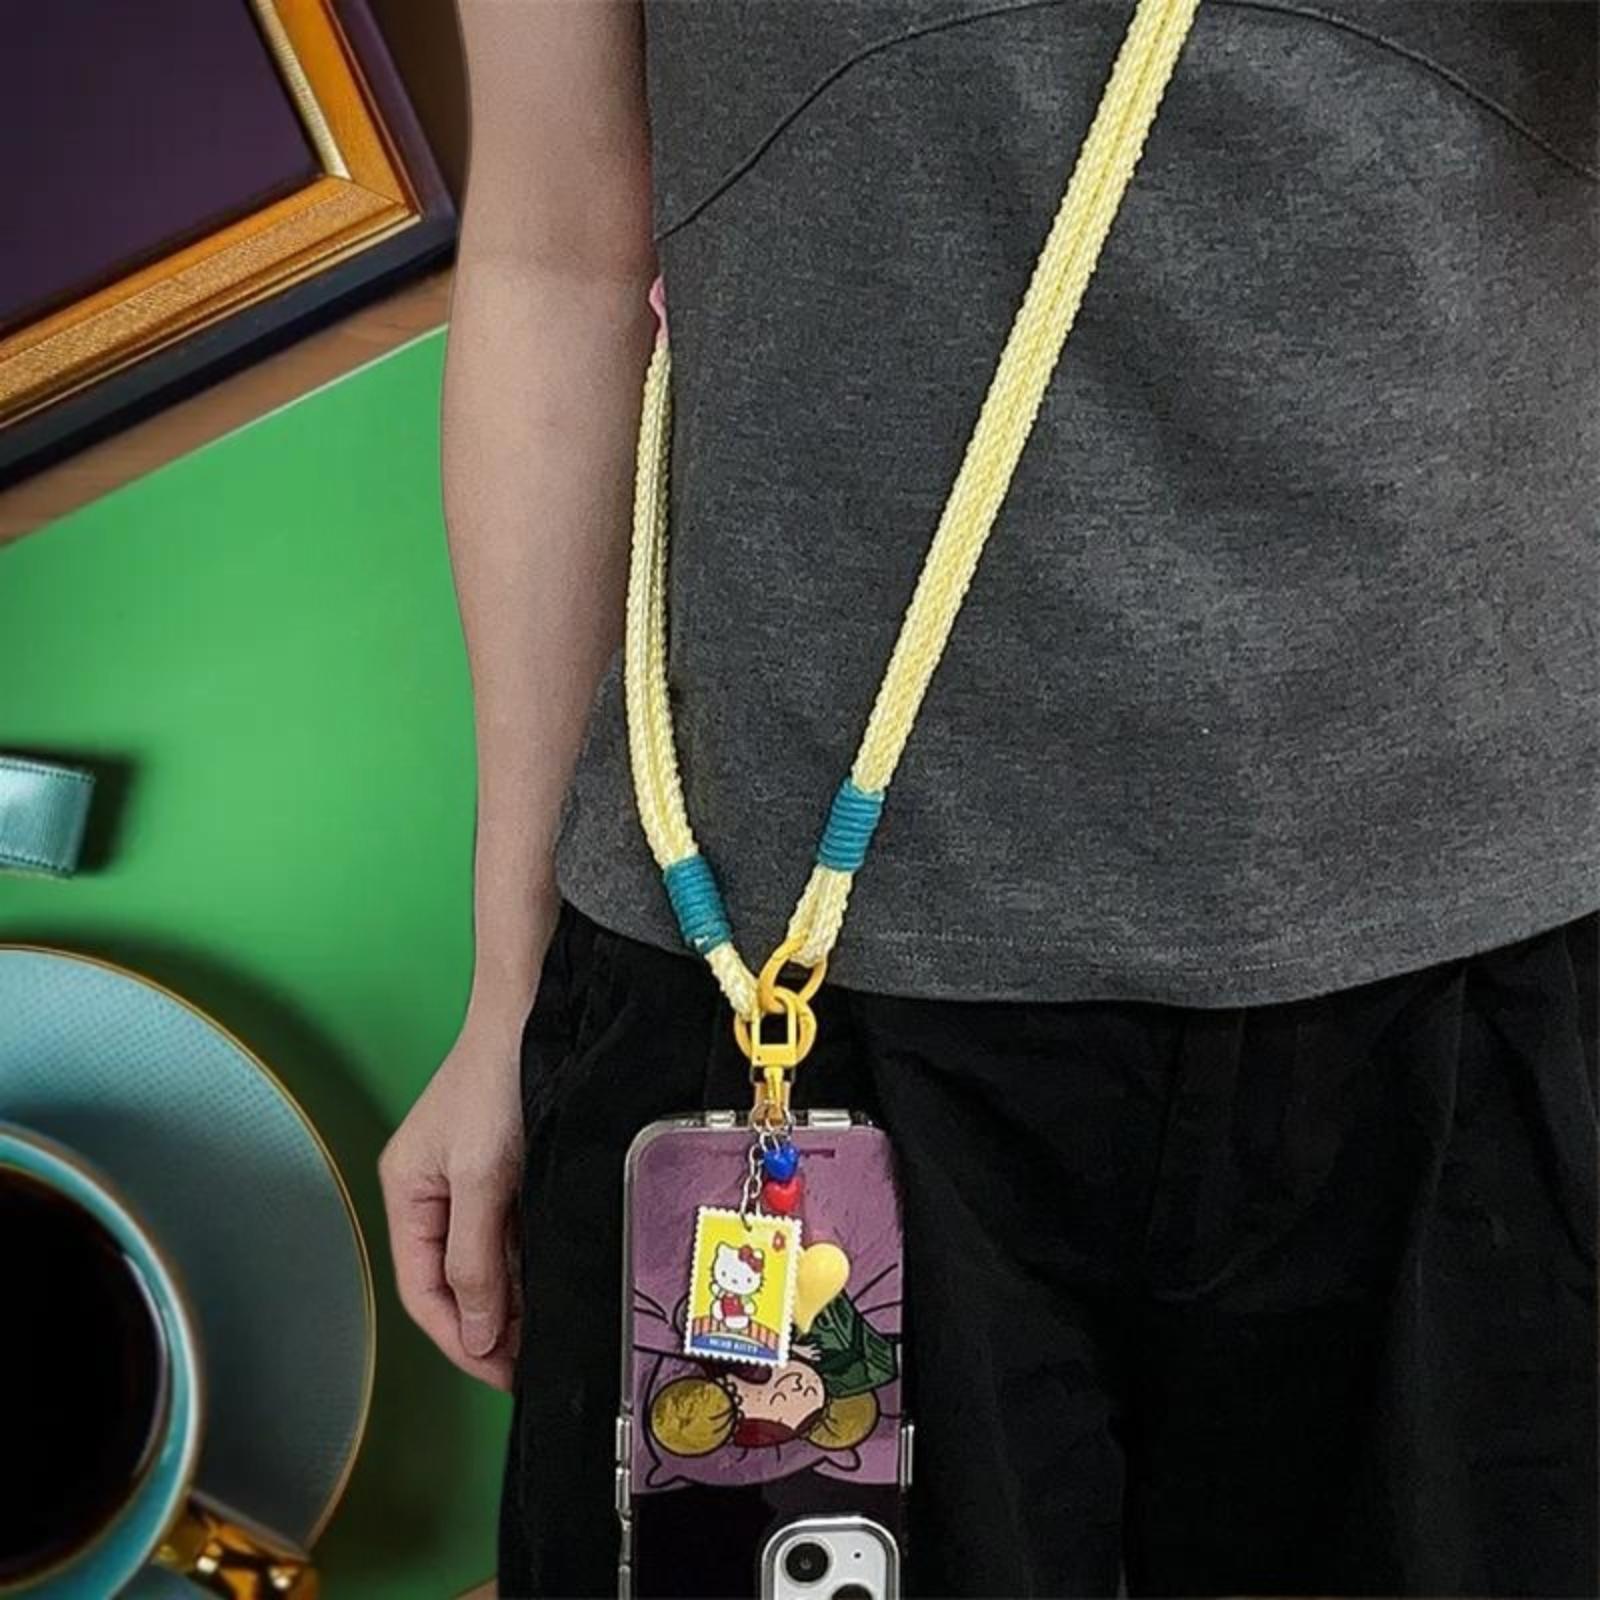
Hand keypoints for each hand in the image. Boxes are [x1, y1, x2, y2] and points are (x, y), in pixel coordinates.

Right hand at [379, 1007, 526, 1390]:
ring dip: (511, 1297)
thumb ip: (475, 1258)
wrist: (533, 1013)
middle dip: (488, 1325)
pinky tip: (552, 1282)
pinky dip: (527, 1261)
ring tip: (547, 1332)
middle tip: (532, 1361)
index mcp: (406, 1194)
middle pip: (451, 1282)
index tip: (502, 1374)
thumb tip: (480, 1335)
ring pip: (484, 1260)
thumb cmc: (497, 1081)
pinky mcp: (503, 1170)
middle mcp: (431, 1193)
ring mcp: (467, 1182)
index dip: (461, 1339)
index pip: (423, 1291)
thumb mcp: (482, 1178)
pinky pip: (509, 1233)